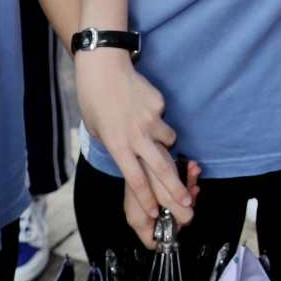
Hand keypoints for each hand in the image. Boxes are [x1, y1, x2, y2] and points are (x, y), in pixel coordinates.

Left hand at [74, 50, 195, 247]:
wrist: (104, 67)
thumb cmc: (94, 100)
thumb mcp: (97, 131)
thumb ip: (116, 146)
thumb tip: (131, 157)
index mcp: (117, 145)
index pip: (135, 179)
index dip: (146, 198)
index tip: (154, 212)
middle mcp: (136, 136)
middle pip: (160, 169)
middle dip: (174, 189)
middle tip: (186, 203)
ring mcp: (151, 119)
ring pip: (168, 141)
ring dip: (165, 144)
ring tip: (152, 135)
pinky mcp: (159, 105)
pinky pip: (164, 119)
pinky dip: (158, 120)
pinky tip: (144, 108)